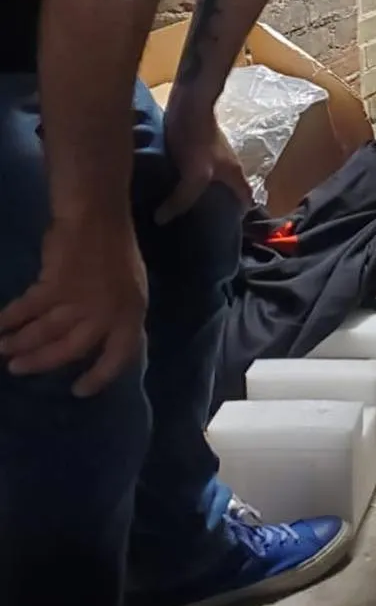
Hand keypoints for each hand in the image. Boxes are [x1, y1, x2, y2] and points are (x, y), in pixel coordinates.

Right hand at [0, 211, 147, 395]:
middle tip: (18, 370)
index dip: (100, 377)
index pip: (121, 355)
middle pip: (71, 350)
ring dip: (20, 343)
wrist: (98, 215)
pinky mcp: (55, 287)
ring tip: (3, 350)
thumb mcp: (129, 286)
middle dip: (42, 362)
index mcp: (133, 311)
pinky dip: (9, 319)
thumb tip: (98, 343)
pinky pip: (27, 310)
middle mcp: (109, 312)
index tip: (78, 390)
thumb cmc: (114, 248)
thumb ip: (116, 315)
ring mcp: (82, 301)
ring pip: (45, 333)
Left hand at [157, 108, 251, 224]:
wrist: (188, 104)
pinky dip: (183, 182)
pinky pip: (191, 172)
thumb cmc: (198, 138)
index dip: (239, 217)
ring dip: (197, 194)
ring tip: (178, 207)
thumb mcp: (195, 174)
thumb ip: (183, 199)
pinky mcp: (193, 148)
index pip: (246, 200)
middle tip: (196, 224)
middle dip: (216, 208)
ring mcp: (211, 156)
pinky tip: (167, 187)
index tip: (224, 232)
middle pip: (226, 192)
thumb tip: (161, 220)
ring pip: (208, 182)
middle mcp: (227, 167)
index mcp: (234, 173)